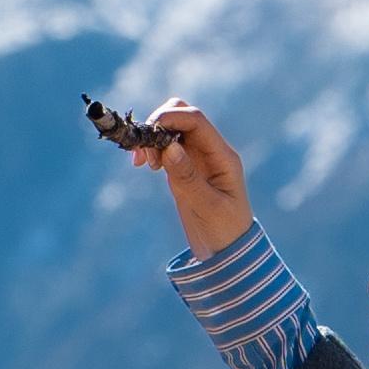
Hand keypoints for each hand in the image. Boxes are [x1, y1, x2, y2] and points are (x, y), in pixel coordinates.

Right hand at [132, 101, 251, 259]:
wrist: (228, 252)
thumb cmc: (225, 232)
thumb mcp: (208, 207)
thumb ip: (188, 177)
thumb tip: (169, 146)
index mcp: (223, 156)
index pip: (196, 120)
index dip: (169, 118)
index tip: (147, 133)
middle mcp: (210, 151)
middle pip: (182, 115)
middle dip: (158, 123)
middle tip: (143, 152)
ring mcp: (197, 158)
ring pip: (171, 129)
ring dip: (152, 137)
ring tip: (141, 163)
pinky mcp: (184, 168)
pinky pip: (165, 146)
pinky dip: (151, 148)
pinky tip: (143, 165)